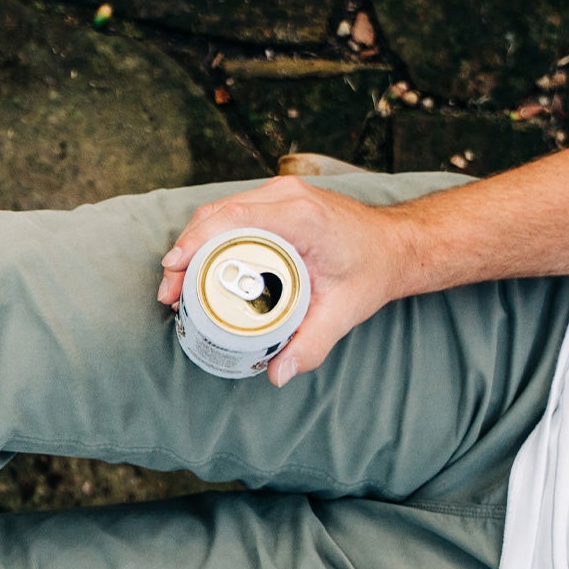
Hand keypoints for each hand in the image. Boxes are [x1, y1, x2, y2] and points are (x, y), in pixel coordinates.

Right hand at [158, 177, 422, 386]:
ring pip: (219, 213)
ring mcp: (280, 194)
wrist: (398, 244)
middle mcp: (288, 197)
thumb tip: (278, 374)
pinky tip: (199, 267)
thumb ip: (311, 344)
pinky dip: (209, 238)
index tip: (173, 270)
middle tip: (170, 293)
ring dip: (192, 245)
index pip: (235, 219)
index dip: (196, 242)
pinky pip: (231, 214)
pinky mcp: (275, 200)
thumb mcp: (345, 311)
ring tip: (179, 285)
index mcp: (303, 218)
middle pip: (217, 216)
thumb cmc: (373, 269)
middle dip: (185, 253)